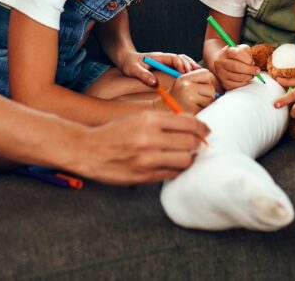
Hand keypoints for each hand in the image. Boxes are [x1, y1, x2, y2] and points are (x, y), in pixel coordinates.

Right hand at [74, 112, 209, 184]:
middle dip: (197, 144)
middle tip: (196, 145)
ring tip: (183, 156)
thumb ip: (163, 121)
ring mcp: (147, 159)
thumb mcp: (137, 118)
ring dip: (188, 158)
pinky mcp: (144, 176)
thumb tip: (190, 126)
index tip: (206, 131)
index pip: (188, 123)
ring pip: (184, 160)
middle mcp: (150, 138)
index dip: (201, 128)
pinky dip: (175, 170)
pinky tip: (170, 165)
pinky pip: (171, 174)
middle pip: (190, 143)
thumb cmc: (114, 132)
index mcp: (149, 120)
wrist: (88, 150)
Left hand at [115, 50, 200, 86]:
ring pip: (183, 61)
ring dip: (191, 66)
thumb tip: (155, 83)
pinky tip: (193, 76)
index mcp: (158, 57)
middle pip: (182, 58)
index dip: (181, 64)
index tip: (185, 73)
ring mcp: (166, 61)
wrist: (125, 58)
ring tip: (201, 74)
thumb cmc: (129, 63)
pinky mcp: (166, 65)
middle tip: (198, 74)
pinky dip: (188, 69)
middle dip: (190, 66)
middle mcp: (164, 58)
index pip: (174, 58)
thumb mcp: (133, 70)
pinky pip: (180, 65)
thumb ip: (143, 75)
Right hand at [167, 68, 218, 114]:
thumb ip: (198, 81)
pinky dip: (203, 110)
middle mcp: (186, 87)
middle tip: (196, 98)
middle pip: (211, 88)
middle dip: (207, 94)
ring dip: (206, 103)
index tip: (205, 87)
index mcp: (183, 79)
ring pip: (211, 99)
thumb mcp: (183, 84)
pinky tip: (194, 110)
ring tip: (194, 104)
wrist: (162, 113)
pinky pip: (207, 109)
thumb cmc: (175, 98)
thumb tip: (219, 86)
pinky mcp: (194, 111)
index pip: (206, 73)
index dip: (208, 81)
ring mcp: (190, 100)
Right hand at [210, 44, 259, 90]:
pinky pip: (236, 85)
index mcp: (226, 51)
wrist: (224, 63)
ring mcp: (221, 73)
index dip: (247, 59)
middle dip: (249, 69)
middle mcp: (220, 62)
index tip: (252, 62)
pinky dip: (244, 82)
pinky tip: (246, 79)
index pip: (236, 54)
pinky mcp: (224, 83)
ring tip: (252, 75)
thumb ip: (247, 52)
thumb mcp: (241, 49)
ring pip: (236, 77)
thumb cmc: (236, 56)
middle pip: (235, 66)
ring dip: (248, 76)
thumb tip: (252, 64)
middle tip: (257, 71)